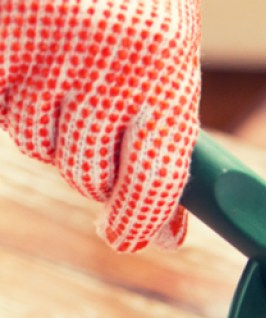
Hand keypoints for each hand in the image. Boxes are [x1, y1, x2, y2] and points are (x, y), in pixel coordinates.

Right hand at [0, 0, 200, 250]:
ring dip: (50, 130)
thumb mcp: (167, 49)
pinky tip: (29, 58)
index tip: (129, 237)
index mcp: (164, 71)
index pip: (152, 183)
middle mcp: (104, 66)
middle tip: (100, 133)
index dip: (138, 223)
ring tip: (66, 72)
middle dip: (94, 170)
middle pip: (88, 172)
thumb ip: (165, 135)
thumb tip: (163, 232)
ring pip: (38, 144)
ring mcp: (40, 50)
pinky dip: (11, 97)